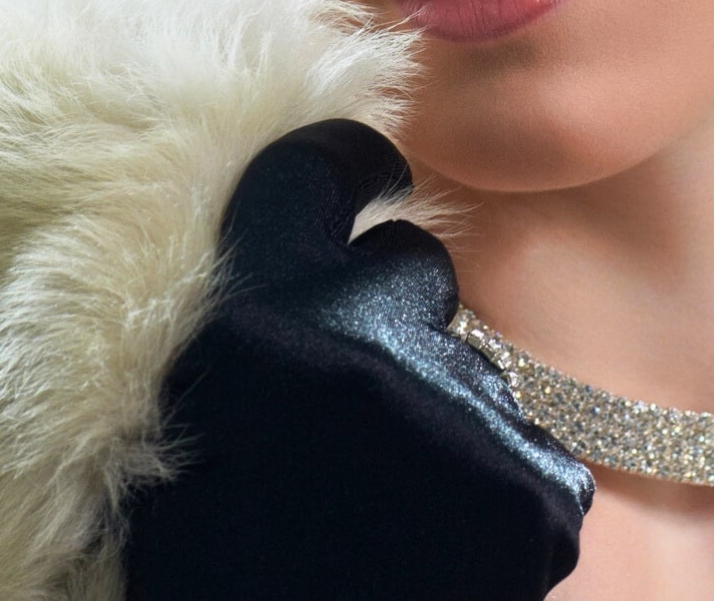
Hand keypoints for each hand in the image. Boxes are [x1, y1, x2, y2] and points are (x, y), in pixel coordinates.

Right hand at [120, 117, 595, 599]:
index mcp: (258, 302)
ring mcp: (455, 409)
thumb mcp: (179, 412)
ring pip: (477, 372)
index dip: (346, 166)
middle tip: (351, 403)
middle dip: (388, 319)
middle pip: (410, 273)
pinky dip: (501, 494)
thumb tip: (297, 253)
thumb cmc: (198, 547)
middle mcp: (361, 333)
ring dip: (444, 415)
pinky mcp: (529, 490)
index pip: (321, 171)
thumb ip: (243, 316)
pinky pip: (533, 463)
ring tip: (387, 495)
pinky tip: (442, 538)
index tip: (366, 169)